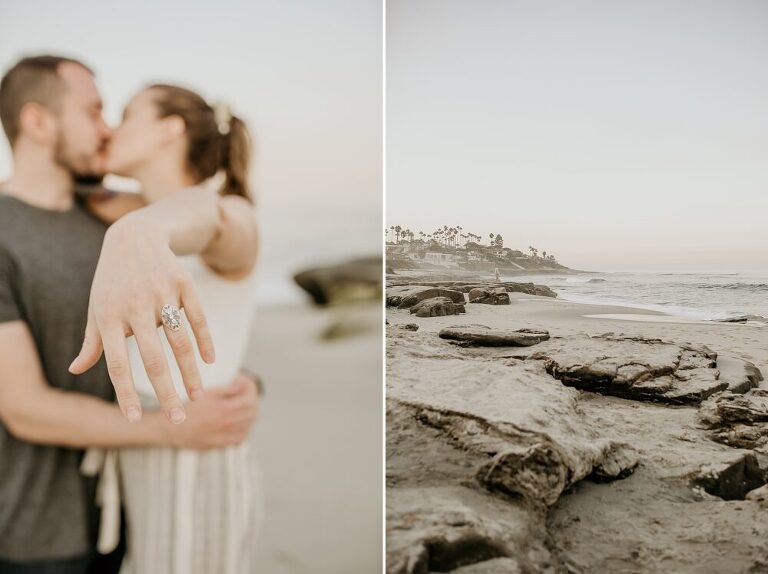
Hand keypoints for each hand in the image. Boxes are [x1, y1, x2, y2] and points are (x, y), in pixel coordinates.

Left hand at [68, 214, 215, 423]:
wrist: (134, 236)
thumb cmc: (112, 281)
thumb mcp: (96, 308)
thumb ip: (91, 341)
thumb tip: (75, 370)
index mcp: (109, 318)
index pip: (117, 364)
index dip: (125, 394)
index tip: (134, 420)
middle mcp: (135, 307)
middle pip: (154, 358)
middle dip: (167, 392)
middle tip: (177, 419)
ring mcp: (162, 294)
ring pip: (180, 341)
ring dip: (190, 373)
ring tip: (197, 397)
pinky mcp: (183, 283)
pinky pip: (198, 317)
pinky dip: (205, 340)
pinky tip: (209, 360)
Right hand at [170, 375, 258, 448]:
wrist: (169, 429)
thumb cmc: (185, 408)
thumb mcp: (205, 393)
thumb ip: (226, 389)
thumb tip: (240, 386)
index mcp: (224, 409)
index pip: (250, 397)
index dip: (249, 387)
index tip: (242, 382)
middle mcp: (227, 424)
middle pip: (253, 411)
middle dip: (251, 398)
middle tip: (242, 392)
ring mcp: (225, 436)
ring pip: (249, 424)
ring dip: (249, 412)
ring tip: (241, 404)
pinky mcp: (220, 444)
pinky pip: (241, 438)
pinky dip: (244, 428)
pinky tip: (238, 421)